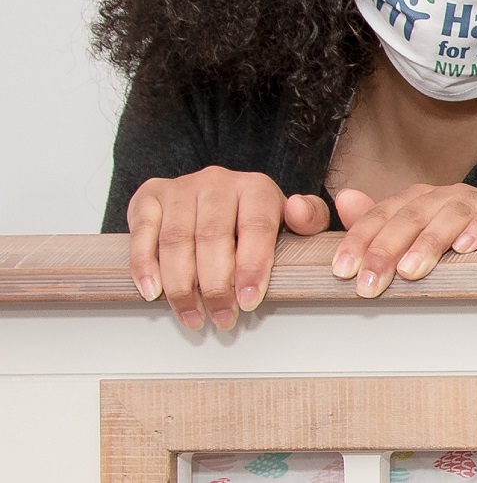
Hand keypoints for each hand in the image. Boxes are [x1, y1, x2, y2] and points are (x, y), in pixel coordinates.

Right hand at [125, 166, 329, 330]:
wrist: (213, 197)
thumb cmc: (253, 219)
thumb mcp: (289, 220)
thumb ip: (309, 219)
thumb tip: (298, 211)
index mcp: (256, 188)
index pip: (256, 226)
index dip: (252, 266)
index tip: (249, 301)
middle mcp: (218, 182)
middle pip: (213, 237)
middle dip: (217, 286)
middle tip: (222, 318)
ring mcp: (181, 188)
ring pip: (177, 240)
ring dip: (182, 286)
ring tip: (193, 316)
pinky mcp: (150, 197)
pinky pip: (143, 232)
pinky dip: (145, 265)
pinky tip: (154, 292)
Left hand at [331, 184, 476, 296]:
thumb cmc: (455, 246)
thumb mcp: (411, 241)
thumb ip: (376, 225)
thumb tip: (344, 199)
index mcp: (416, 201)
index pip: (380, 215)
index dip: (360, 241)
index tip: (344, 271)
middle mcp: (443, 195)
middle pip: (410, 216)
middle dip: (387, 249)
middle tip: (371, 282)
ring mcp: (476, 199)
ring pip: (449, 213)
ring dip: (429, 242)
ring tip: (411, 270)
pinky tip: (465, 247)